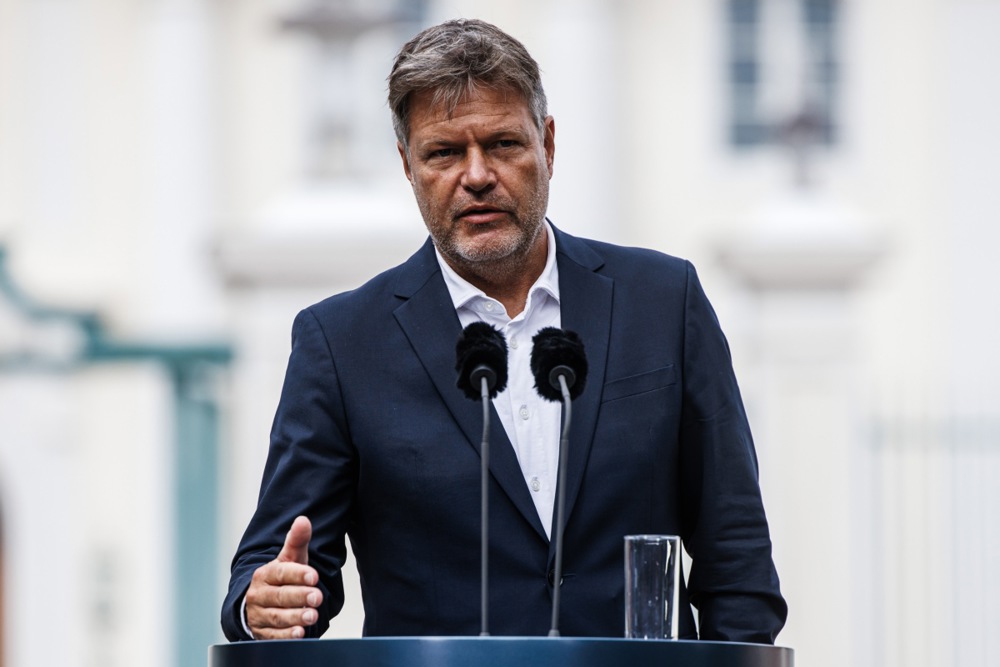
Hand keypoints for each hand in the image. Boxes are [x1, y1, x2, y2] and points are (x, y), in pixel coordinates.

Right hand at [245, 516, 323, 638]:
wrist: (258, 603)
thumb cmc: (281, 578)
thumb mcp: (289, 559)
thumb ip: (297, 541)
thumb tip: (303, 520)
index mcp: (265, 574)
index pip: (281, 573)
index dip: (298, 575)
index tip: (314, 576)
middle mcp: (259, 594)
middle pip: (280, 596)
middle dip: (300, 596)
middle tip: (318, 597)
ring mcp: (259, 614)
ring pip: (277, 616)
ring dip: (295, 617)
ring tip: (312, 615)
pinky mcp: (261, 632)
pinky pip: (273, 635)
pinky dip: (286, 635)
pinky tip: (299, 633)